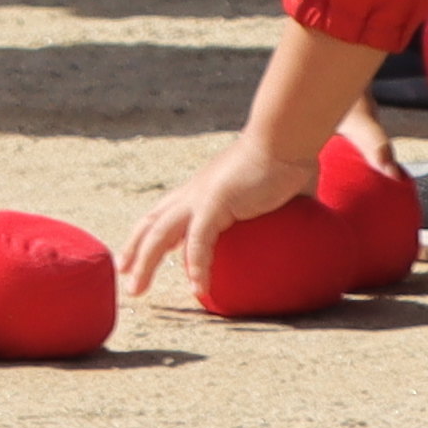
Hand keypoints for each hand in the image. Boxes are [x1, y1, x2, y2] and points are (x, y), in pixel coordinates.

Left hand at [119, 122, 327, 304]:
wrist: (287, 139)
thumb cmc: (286, 162)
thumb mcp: (271, 197)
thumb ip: (274, 216)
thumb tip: (299, 231)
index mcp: (201, 191)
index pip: (163, 215)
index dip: (147, 236)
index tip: (136, 258)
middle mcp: (193, 194)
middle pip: (151, 225)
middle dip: (135, 252)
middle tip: (127, 279)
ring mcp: (200, 197)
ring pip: (160, 234)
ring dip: (146, 262)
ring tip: (137, 288)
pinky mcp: (215, 201)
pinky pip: (198, 240)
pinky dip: (195, 264)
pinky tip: (196, 286)